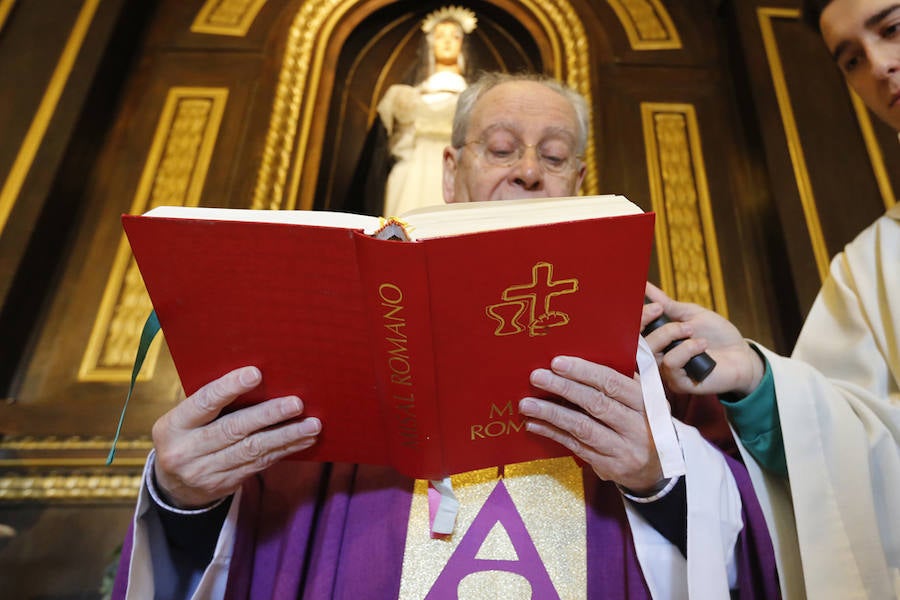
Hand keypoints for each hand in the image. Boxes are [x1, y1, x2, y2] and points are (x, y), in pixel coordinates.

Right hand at [152, 366, 320, 508]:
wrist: (173, 487)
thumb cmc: (187, 436)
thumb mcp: (185, 419)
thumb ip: (212, 403)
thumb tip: (261, 378)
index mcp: (173, 426)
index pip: (203, 402)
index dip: (229, 388)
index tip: (256, 374)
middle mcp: (187, 451)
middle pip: (233, 429)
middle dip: (268, 415)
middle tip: (296, 403)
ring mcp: (206, 471)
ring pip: (252, 450)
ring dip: (286, 436)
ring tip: (312, 425)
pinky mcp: (226, 484)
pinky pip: (260, 464)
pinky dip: (285, 450)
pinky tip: (304, 440)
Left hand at [518, 356, 662, 494]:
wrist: (659, 468)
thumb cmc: (644, 423)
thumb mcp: (644, 401)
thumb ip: (620, 382)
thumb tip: (580, 358)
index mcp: (648, 402)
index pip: (613, 383)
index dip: (584, 372)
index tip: (557, 362)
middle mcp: (638, 426)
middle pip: (596, 404)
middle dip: (563, 388)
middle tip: (536, 377)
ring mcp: (624, 449)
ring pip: (582, 428)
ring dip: (551, 414)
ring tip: (527, 404)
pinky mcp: (609, 466)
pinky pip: (575, 446)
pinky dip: (553, 433)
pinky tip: (534, 423)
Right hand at [642, 282, 763, 395]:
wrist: (742, 354)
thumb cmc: (717, 335)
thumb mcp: (692, 314)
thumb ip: (668, 304)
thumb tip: (646, 287)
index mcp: (658, 339)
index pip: (635, 331)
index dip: (641, 318)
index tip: (657, 307)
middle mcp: (658, 356)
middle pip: (640, 343)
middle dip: (661, 328)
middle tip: (684, 323)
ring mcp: (667, 371)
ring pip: (653, 353)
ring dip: (674, 336)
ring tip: (694, 333)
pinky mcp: (678, 383)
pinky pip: (670, 364)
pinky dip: (686, 351)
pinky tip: (702, 346)